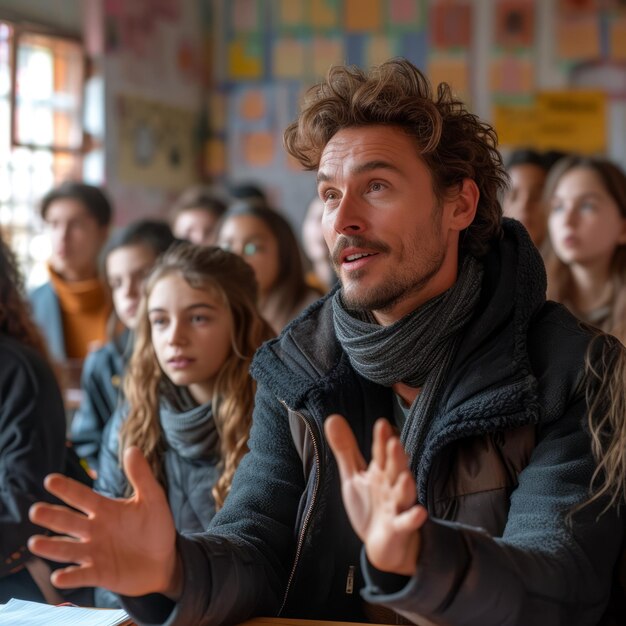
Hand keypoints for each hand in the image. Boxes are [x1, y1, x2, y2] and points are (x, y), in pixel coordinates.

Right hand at [28, 446, 181, 598]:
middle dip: (52, 516)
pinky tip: (59, 576)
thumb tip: (132, 448)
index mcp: (105, 510)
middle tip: (36, 511)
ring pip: (69, 549)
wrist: (164, 561)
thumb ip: (141, 476)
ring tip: (35, 543)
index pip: (83, 496)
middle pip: (69, 522)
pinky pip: (82, 576)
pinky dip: (71, 577)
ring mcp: (95, 553)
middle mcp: (95, 530)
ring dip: (52, 547)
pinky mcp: (99, 574)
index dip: (68, 488)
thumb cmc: (155, 528)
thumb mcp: (152, 499)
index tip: (50, 480)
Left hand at [325, 414, 426, 575]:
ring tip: (405, 477)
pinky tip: (419, 513)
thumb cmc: (370, 505)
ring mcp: (396, 507)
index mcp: (380, 472)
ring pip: (403, 495)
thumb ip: (345, 448)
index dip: (381, 440)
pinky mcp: (398, 528)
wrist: (381, 544)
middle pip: (394, 469)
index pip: (380, 453)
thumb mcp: (353, 475)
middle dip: (395, 457)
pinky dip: (412, 519)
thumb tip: (332, 417)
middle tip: (394, 442)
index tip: (382, 424)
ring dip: (406, 486)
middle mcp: (391, 486)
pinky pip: (406, 523)